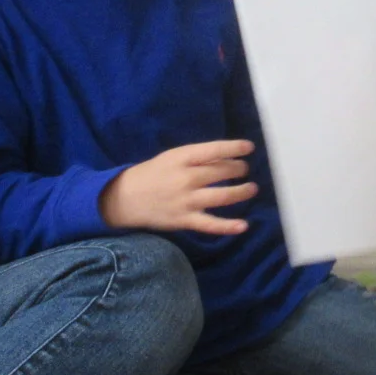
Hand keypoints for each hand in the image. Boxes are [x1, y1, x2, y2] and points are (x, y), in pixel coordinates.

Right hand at [102, 140, 257, 235]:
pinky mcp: (184, 220)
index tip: (249, 148)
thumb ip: (196, 158)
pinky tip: (244, 225)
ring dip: (241, 192)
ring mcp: (186, 201)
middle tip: (245, 170)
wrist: (124, 198)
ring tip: (252, 189)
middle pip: (221, 172)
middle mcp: (186, 178)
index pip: (213, 150)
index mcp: (181, 158)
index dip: (234, 148)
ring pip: (222, 196)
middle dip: (238, 170)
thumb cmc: (152, 174)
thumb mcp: (171, 158)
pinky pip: (210, 224)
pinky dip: (228, 226)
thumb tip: (226, 156)